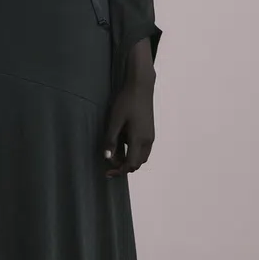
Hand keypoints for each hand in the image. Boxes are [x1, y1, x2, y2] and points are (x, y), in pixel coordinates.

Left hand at [102, 41, 154, 176]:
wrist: (141, 86)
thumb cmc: (126, 102)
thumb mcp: (114, 121)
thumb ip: (111, 140)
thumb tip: (107, 158)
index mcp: (139, 139)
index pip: (131, 164)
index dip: (119, 171)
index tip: (107, 173)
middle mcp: (148, 140)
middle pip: (137, 163)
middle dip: (124, 167)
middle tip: (109, 165)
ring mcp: (150, 135)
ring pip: (142, 157)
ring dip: (130, 160)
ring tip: (115, 154)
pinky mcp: (150, 131)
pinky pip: (144, 148)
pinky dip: (134, 152)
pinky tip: (123, 143)